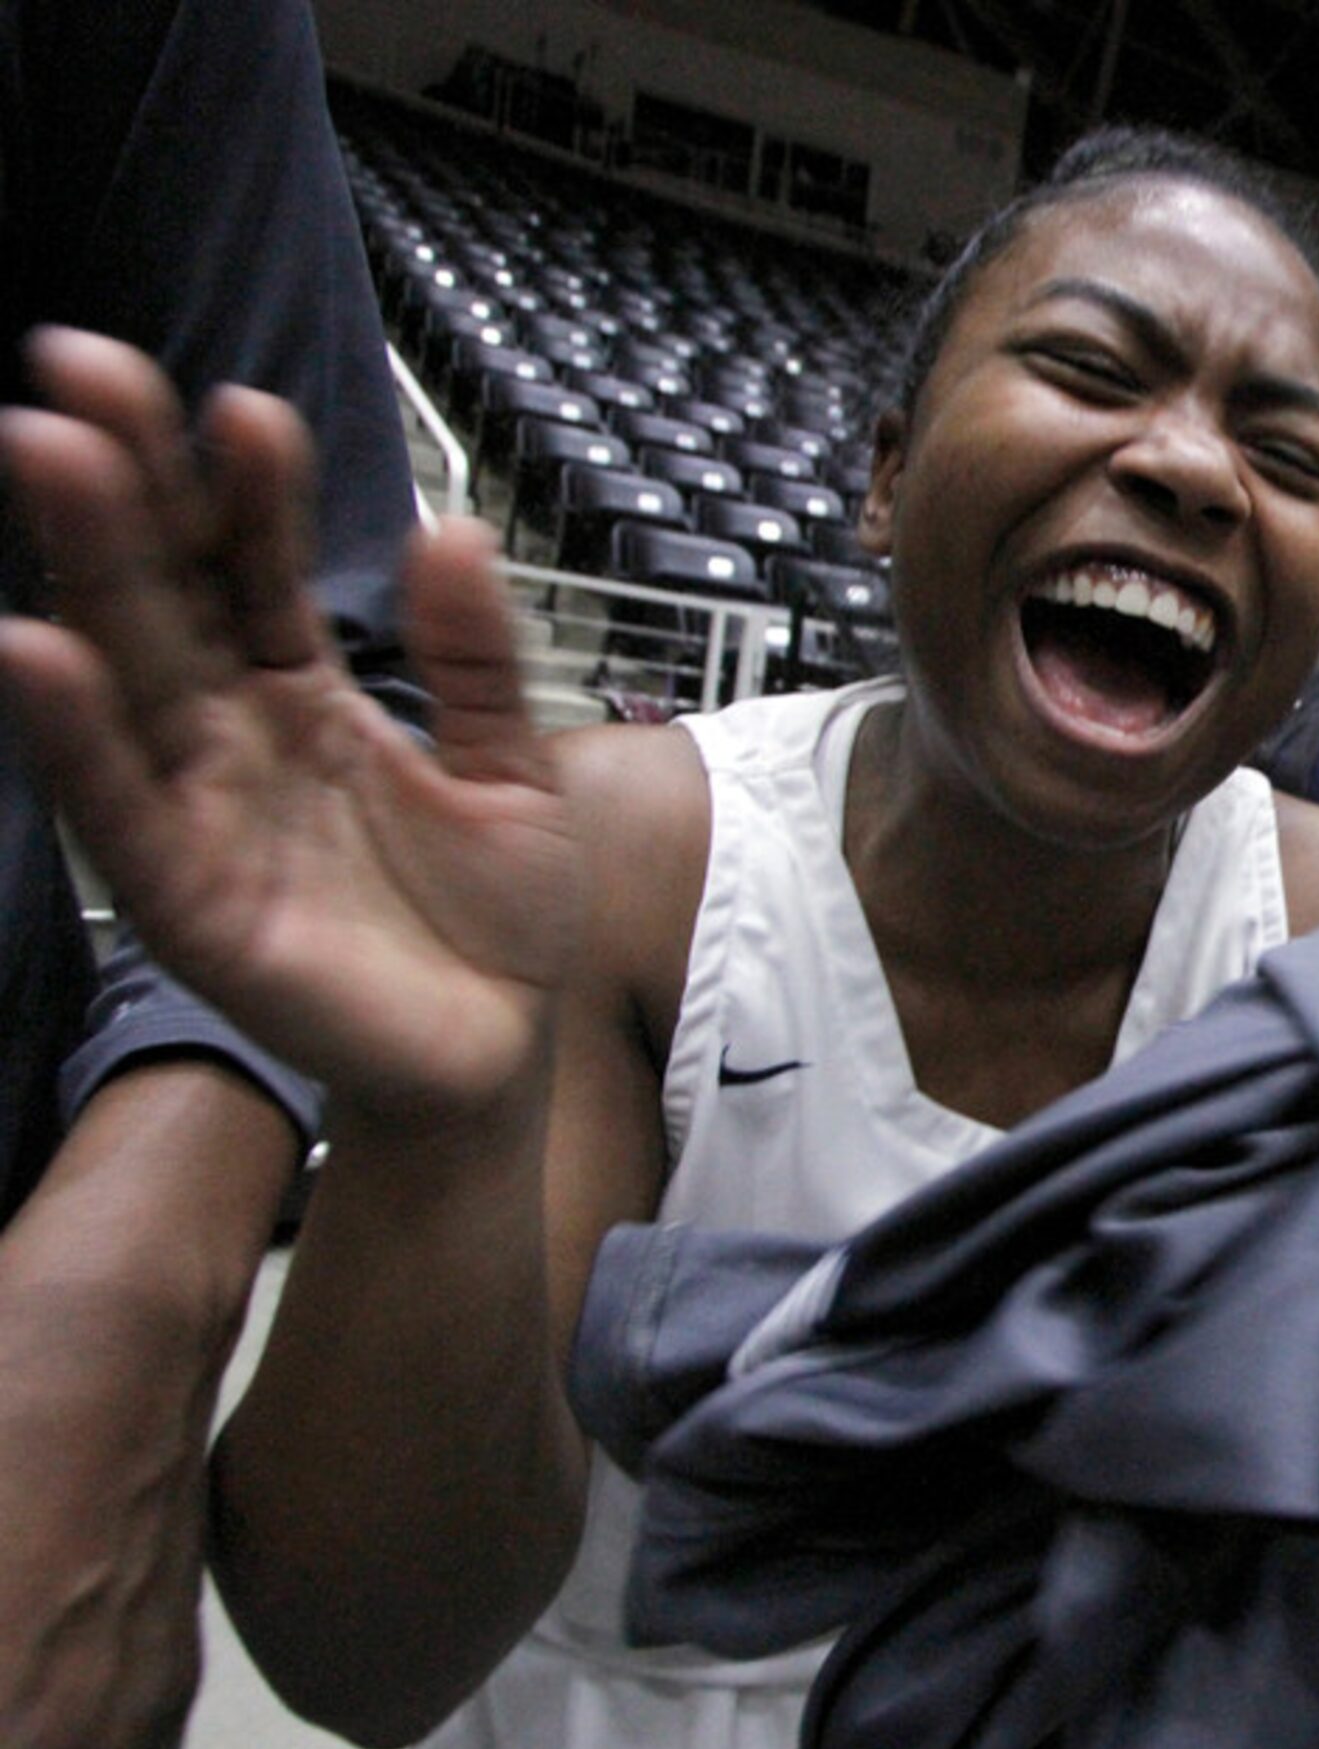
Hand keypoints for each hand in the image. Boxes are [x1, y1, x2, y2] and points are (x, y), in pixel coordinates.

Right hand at [0, 329, 578, 1118]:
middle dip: (130, 481)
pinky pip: (123, 807)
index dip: (244, 485)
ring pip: (133, 670)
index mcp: (307, 697)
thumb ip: (477, 659)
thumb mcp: (516, 769)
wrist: (499, 1055)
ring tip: (46, 453)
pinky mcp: (192, 899)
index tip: (237, 401)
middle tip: (81, 368)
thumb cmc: (494, 920)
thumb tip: (451, 528)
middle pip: (170, 591)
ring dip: (88, 566)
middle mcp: (235, 738)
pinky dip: (79, 734)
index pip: (259, 566)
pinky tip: (35, 647)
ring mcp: (204, 810)